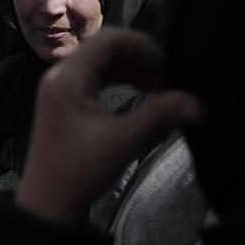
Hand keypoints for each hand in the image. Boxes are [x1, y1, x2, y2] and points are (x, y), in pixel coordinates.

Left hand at [15, 28, 200, 224]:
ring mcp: (60, 87)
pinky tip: (143, 89)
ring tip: (162, 83)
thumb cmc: (78, 173)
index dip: (140, 45)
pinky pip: (96, 76)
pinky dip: (120, 79)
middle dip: (139, 56)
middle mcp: (59, 76)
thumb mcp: (123, 141)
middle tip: (169, 73)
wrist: (48, 204)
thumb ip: (160, 116)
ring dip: (132, 68)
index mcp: (66, 78)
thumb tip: (196, 104)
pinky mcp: (66, 100)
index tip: (167, 61)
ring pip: (101, 62)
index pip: (106, 40)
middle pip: (104, 48)